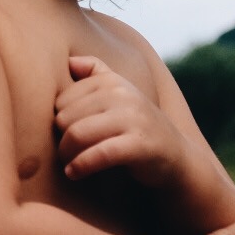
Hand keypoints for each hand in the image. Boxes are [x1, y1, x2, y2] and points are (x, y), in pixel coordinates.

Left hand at [54, 55, 186, 185]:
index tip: (62, 133)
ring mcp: (134, 119)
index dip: (57, 119)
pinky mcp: (140, 145)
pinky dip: (80, 166)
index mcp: (111, 81)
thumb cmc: (136, 125)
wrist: (177, 156)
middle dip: (59, 138)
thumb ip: (95, 73)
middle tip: (64, 152)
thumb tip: (69, 60)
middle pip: (65, 117)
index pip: (61, 99)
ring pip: (77, 134)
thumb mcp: (120, 93)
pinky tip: (73, 173)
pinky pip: (99, 154)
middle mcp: (123, 94)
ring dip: (66, 154)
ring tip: (67, 162)